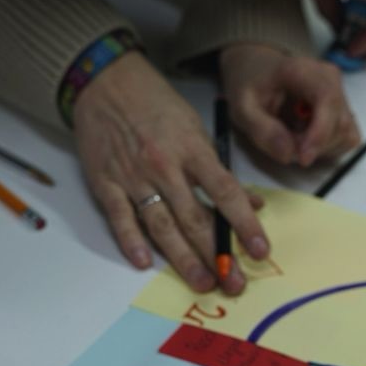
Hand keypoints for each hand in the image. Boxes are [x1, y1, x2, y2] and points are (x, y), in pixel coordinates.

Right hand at [72, 52, 267, 294]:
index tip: (259, 250)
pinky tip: (144, 263)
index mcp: (192, 149)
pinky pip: (120, 218)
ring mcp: (133, 176)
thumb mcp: (195, 128)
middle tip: (234, 282)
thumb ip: (218, 168)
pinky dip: (131, 241)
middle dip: (216, 254)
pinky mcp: (106, 183)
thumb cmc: (155, 104)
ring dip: (182, 258)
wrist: (106, 83)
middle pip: (195, 218)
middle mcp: (164, 165)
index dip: (244, 224)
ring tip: (201, 282)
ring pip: (161, 225)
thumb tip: (250, 201)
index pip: (226, 193)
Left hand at [219, 44, 360, 167]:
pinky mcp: (344, 110)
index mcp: (304, 70)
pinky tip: (305, 139)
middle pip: (340, 123)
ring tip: (292, 138)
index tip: (303, 158)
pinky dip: (328, 147)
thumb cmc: (250, 84)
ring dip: (321, 148)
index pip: (327, 100)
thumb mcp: (242, 107)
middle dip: (314, 145)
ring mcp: (340, 93)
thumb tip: (288, 154)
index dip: (321, 132)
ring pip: (346, 133)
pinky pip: (347, 137)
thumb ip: (262, 130)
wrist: (258, 70)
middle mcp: (330, 79)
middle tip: (284, 145)